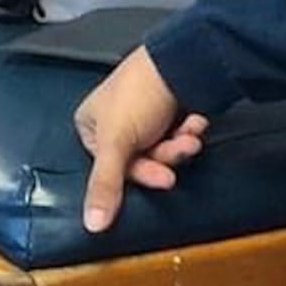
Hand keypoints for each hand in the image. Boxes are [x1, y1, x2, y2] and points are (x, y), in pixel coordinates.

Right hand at [74, 46, 209, 232]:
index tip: (163, 176)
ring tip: (192, 133)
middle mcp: (114, 121)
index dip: (140, 172)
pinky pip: (174, 135)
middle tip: (182, 148)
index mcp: (91, 124)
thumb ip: (104, 184)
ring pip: (161, 150)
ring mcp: (141, 117)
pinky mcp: (165, 112)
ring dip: (180, 144)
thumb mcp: (116, 142)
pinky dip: (187, 131)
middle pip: (140, 160)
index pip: (111, 167)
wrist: (181, 60)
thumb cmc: (138, 93)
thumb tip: (91, 225)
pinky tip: (195, 121)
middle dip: (166, 156)